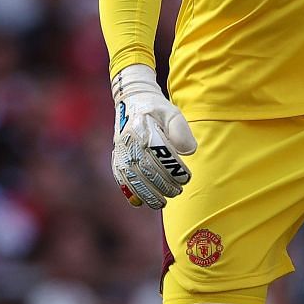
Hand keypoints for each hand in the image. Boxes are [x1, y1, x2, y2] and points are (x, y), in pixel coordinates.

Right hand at [110, 65, 197, 209]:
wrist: (131, 101)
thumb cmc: (157, 109)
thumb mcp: (173, 113)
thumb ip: (181, 132)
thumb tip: (187, 152)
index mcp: (144, 128)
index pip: (161, 154)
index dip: (174, 170)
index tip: (185, 178)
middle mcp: (130, 140)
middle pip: (147, 170)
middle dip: (164, 185)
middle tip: (177, 191)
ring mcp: (121, 150)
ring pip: (133, 178)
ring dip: (148, 194)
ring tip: (162, 202)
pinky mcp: (117, 157)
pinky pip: (121, 178)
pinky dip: (130, 192)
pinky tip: (140, 202)